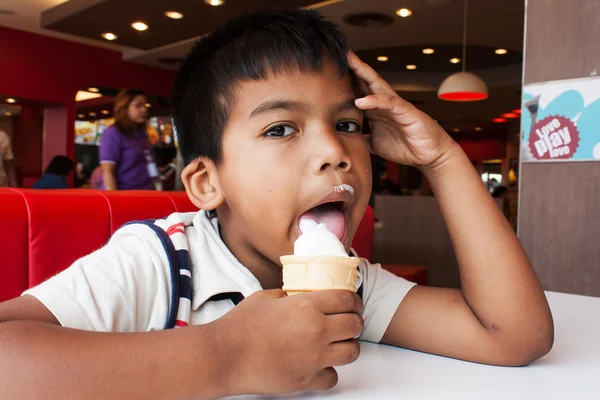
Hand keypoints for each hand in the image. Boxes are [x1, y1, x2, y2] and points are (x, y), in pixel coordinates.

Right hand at [213, 289, 362, 395]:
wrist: (225, 355)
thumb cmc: (240, 326)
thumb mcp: (266, 297)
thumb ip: (287, 295)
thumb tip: (296, 296)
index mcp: (307, 306)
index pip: (346, 300)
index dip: (353, 300)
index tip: (351, 303)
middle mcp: (316, 331)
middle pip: (355, 324)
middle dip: (354, 321)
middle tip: (348, 321)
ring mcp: (314, 357)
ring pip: (352, 352)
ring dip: (348, 345)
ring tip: (338, 343)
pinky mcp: (306, 380)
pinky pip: (333, 377)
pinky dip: (329, 371)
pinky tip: (319, 365)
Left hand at [348, 52, 453, 169]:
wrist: (429, 155)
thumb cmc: (405, 147)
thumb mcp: (375, 144)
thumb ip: (361, 139)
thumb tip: (343, 140)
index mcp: (376, 110)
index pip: (358, 90)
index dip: (345, 80)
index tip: (329, 69)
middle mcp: (384, 103)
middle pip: (366, 80)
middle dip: (352, 66)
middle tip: (338, 51)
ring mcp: (395, 105)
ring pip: (377, 84)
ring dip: (363, 72)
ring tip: (349, 61)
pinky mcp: (406, 111)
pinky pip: (389, 103)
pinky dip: (375, 100)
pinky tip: (361, 100)